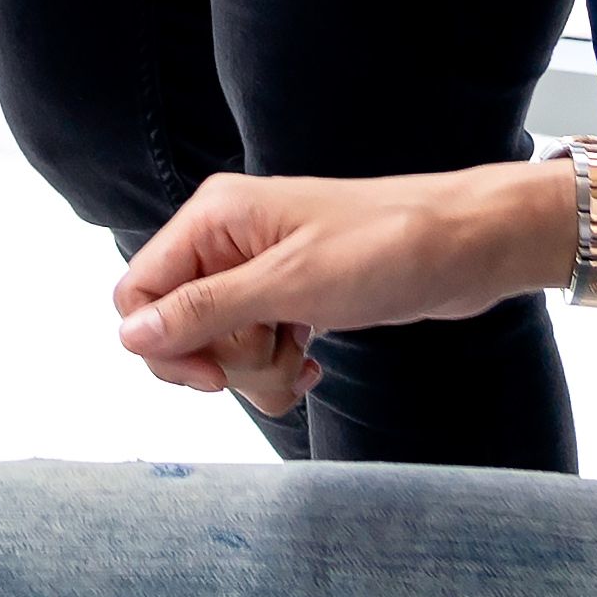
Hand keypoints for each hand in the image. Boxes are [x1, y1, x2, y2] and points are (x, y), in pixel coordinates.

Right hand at [111, 166, 555, 424]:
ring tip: (306, 358)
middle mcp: (226, 239)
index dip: (165, 345)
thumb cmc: (386, 249)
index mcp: (212, 218)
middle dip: (225, 360)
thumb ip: (204, 311)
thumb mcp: (289, 286)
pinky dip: (279, 367)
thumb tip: (130, 335)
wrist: (467, 247)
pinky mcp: (289, 295)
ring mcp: (258, 269)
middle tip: (279, 353)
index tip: (213, 378)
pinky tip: (314, 363)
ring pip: (219, 345)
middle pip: (179, 325)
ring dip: (259, 370)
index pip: (139, 293)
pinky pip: (256, 347)